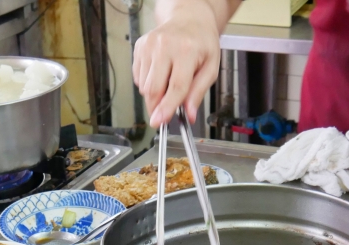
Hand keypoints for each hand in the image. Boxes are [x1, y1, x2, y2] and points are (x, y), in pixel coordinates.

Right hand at [132, 0, 226, 125]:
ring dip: (153, 94)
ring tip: (168, 81)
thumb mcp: (210, 67)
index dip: (167, 107)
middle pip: (153, 88)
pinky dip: (147, 83)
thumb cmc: (201, 42)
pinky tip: (160, 73)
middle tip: (162, 114)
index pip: (175, 86)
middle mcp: (164, 46)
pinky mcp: (140, 47)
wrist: (189, 19)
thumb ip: (198, 92)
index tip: (159, 121)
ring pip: (144, 85)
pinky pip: (138, 76)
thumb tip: (190, 114)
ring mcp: (149, 45)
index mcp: (186, 50)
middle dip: (156, 107)